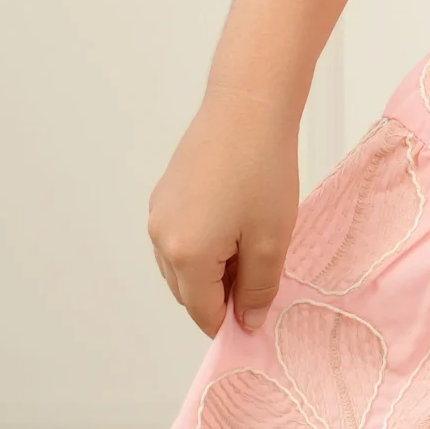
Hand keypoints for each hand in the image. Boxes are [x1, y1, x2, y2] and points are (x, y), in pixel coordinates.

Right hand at [147, 89, 299, 337]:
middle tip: (262, 272)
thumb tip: (246, 322)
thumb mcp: (271, 239)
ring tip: (252, 241)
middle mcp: (160, 237)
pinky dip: (203, 243)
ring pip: (182, 265)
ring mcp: (158, 213)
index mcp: (184, 255)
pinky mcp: (164, 194)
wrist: (248, 106)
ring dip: (212, 269)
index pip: (203, 313)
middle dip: (221, 294)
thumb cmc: (263, 170)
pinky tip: (236, 219)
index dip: (231, 322)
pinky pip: (180, 237)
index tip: (258, 315)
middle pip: (188, 291)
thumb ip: (257, 288)